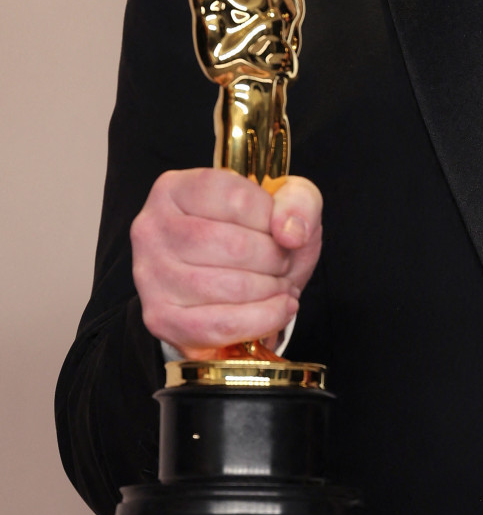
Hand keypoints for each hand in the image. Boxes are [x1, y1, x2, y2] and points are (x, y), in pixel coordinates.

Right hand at [131, 169, 322, 357]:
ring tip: (280, 285)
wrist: (235, 283)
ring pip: (230, 288)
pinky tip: (278, 309)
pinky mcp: (160, 318)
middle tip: (283, 264)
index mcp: (176, 188)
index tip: (280, 230)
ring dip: (272, 290)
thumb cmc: (256, 236)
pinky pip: (221, 325)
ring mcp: (151, 275)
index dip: (272, 219)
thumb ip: (298, 201)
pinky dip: (262, 319)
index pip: (236, 199)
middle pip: (234, 247)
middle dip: (275, 260)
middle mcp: (151, 228)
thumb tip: (290, 233)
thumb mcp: (284, 201)